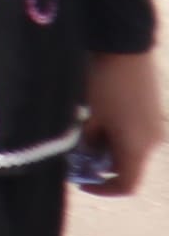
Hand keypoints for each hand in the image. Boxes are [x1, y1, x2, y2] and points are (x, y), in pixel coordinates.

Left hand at [85, 51, 162, 194]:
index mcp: (137, 148)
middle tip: (78, 151)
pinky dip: (119, 134)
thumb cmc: (102, 83)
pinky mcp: (155, 112)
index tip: (82, 182)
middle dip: (102, 163)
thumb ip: (87, 143)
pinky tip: (100, 115)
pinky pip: (137, 133)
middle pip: (128, 166)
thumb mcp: (88, 116)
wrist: (125, 47)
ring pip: (132, 149)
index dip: (104, 189)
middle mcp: (153, 142)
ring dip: (110, 147)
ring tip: (87, 127)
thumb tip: (86, 155)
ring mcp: (156, 126)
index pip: (126, 185)